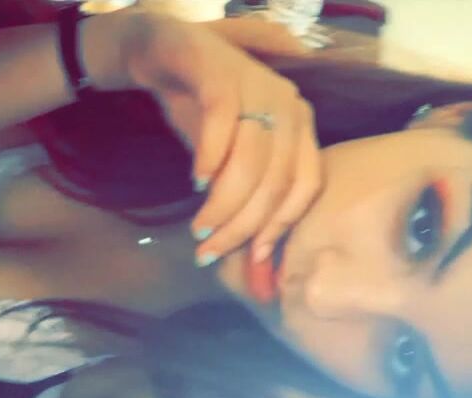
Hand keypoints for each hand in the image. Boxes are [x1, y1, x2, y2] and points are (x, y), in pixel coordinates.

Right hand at [84, 13, 322, 265]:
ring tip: (199, 229)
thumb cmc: (202, 113)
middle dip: (243, 227)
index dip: (281, 227)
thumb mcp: (227, 163)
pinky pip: (223, 122)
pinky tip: (196, 183)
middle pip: (276, 180)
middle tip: (210, 252)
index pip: (305, 187)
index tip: (254, 260)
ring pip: (250, 160)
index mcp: (301, 128)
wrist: (165, 53)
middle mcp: (289, 105)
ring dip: (223, 204)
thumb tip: (252, 271)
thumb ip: (241, 203)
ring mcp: (259, 86)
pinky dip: (210, 158)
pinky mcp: (222, 74)